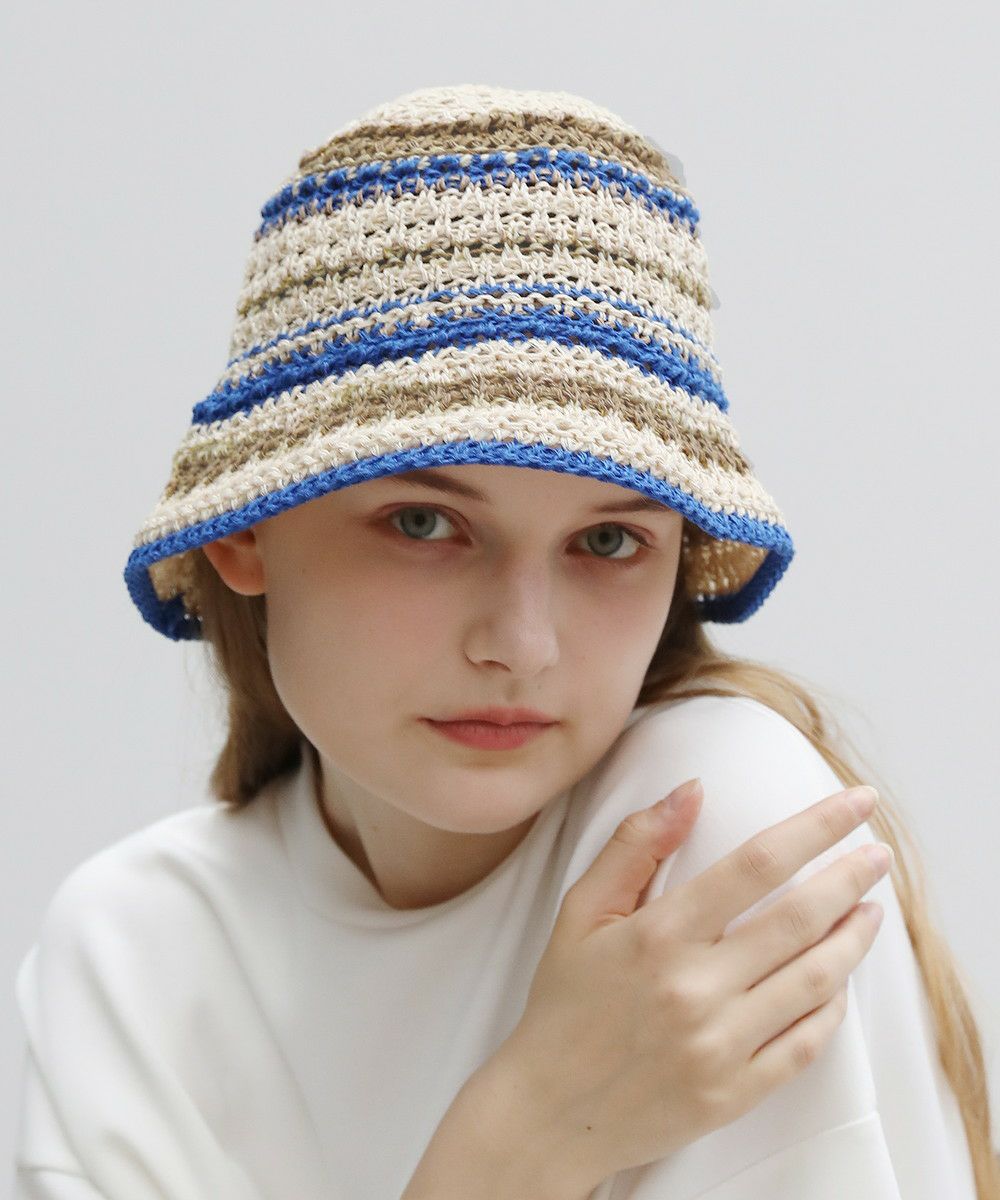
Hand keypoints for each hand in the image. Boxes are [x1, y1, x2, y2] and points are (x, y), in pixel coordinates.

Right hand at [501, 778, 888, 1188]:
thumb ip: (635, 844)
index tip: (855, 802)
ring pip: (817, 980)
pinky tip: (838, 978)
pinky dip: (833, 1005)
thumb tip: (692, 789)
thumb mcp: (581, 910)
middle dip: (852, 877)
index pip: (756, 864)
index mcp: (657, 934)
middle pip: (801, 918)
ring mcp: (720, 1046)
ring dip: (854, 938)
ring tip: (870, 910)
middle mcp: (695, 988)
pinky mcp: (734, 1093)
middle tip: (878, 854)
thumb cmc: (566, 1000)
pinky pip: (807, 1044)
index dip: (816, 826)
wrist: (550, 1108)